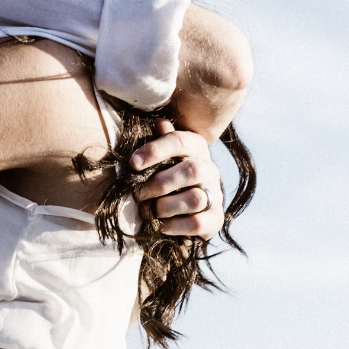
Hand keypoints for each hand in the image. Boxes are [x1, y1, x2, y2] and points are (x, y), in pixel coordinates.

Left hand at [130, 120, 225, 237]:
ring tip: (149, 211)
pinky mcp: (216, 219)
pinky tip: (161, 225)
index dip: (155, 150)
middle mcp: (210, 169)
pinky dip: (174, 226)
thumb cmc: (166, 175)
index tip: (132, 164)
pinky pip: (197, 223)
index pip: (179, 141)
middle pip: (191, 170)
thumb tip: (159, 122)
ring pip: (195, 198)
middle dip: (159, 183)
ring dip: (165, 207)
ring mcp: (215, 194)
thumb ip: (160, 141)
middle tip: (138, 194)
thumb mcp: (161, 156)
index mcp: (196, 147)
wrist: (185, 209)